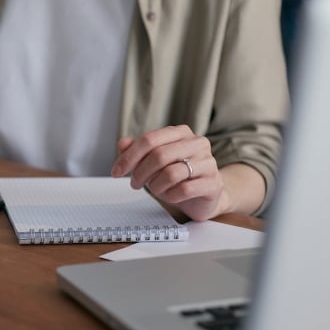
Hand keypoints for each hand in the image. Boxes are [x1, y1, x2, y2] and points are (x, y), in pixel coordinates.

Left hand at [111, 125, 225, 219]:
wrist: (203, 196)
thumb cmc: (176, 176)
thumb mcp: (153, 162)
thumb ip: (137, 151)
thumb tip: (123, 144)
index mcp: (181, 133)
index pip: (149, 140)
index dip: (129, 157)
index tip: (116, 171)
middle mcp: (197, 143)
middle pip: (159, 155)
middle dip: (140, 173)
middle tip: (135, 184)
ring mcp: (208, 162)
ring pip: (171, 173)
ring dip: (156, 186)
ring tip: (156, 189)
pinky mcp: (213, 183)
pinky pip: (184, 190)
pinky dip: (171, 196)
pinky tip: (170, 196)